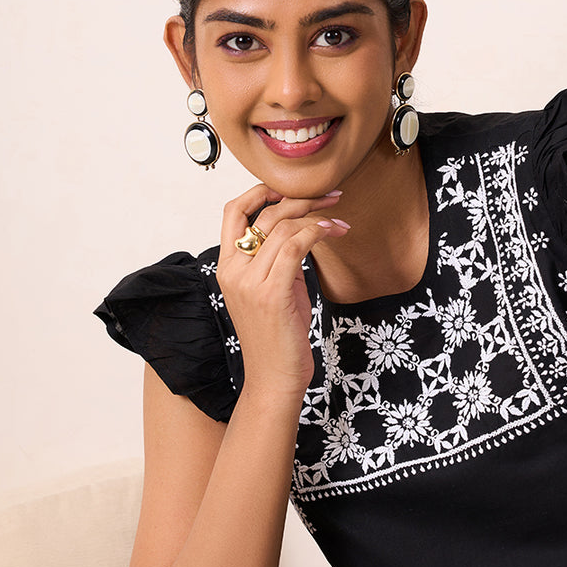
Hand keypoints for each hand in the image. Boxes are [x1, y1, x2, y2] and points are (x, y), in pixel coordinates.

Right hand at [215, 183, 347, 400]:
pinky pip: (295, 246)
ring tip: (339, 219)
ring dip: (317, 215)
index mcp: (226, 267)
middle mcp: (233, 271)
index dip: (258, 192)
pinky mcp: (271, 293)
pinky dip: (317, 232)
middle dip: (301, 198)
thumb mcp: (274, 290)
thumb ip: (279, 260)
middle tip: (330, 196)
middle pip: (264, 214)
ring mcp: (250, 282)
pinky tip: (333, 232)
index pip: (232, 213)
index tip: (288, 187)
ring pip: (283, 227)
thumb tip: (301, 232)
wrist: (275, 379)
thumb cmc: (278, 337)